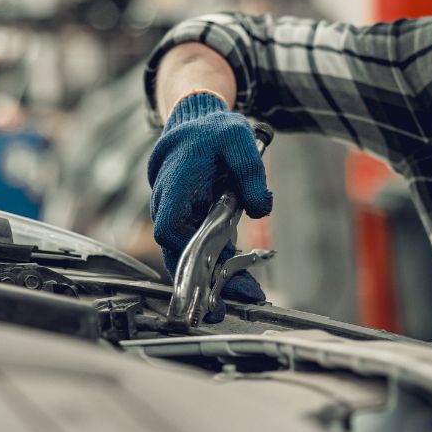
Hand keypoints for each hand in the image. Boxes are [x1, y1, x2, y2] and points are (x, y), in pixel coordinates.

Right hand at [147, 91, 272, 317]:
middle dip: (198, 282)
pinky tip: (238, 284)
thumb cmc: (213, 130)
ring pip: (187, 255)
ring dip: (209, 281)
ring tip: (236, 302)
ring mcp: (178, 214)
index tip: (210, 270)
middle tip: (221, 308)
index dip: (186, 252)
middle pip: (176, 251)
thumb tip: (261, 208)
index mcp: (176, 184)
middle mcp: (169, 204)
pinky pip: (200, 249)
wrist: (196, 123)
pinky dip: (216, 267)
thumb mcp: (238, 140)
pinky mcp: (191, 222)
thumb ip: (250, 172)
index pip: (169, 227)